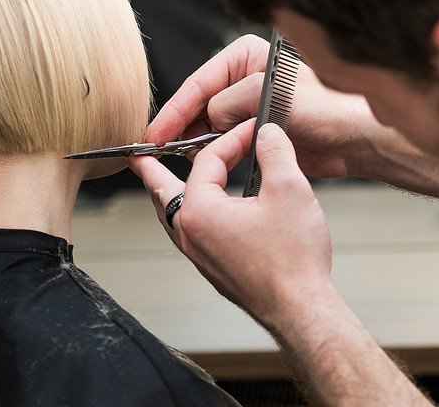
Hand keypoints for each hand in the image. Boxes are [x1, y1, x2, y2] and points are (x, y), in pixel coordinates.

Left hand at [130, 122, 333, 324]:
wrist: (300, 308)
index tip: (252, 131)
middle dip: (152, 169)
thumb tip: (268, 133)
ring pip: (172, 215)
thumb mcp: (289, 189)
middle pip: (162, 191)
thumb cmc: (293, 260)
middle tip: (138, 155)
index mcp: (200, 211)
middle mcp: (190, 234)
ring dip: (166, 194)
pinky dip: (187, 215)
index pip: (207, 160)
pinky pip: (188, 234)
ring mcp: (199, 255)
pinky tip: (202, 215)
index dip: (232, 138)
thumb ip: (275, 152)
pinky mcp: (213, 269)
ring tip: (160, 183)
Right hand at [146, 35, 392, 178]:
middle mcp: (244, 78)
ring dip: (196, 140)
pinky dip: (211, 151)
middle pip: (199, 103)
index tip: (157, 132)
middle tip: (160, 148)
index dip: (175, 109)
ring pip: (208, 124)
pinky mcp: (254, 131)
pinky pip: (223, 140)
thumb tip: (208, 118)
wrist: (352, 140)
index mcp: (246, 57)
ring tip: (182, 155)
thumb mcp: (264, 97)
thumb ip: (227, 103)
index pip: (199, 82)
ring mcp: (248, 106)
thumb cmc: (324, 110)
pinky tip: (203, 162)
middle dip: (182, 125)